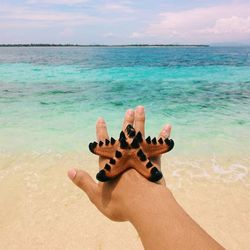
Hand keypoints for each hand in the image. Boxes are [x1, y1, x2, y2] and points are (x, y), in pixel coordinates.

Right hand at [68, 106, 171, 221]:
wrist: (143, 207)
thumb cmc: (119, 204)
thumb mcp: (96, 195)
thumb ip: (83, 182)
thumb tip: (69, 170)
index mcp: (111, 164)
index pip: (105, 145)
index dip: (102, 132)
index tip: (101, 119)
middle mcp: (126, 157)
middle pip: (125, 136)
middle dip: (126, 123)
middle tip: (129, 110)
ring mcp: (141, 158)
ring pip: (140, 135)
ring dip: (140, 121)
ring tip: (141, 108)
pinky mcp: (154, 162)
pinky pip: (159, 146)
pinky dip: (163, 136)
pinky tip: (167, 126)